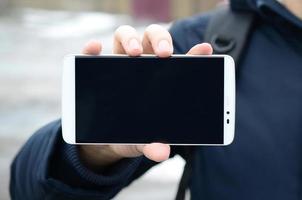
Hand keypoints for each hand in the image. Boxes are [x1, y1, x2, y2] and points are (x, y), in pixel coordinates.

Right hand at [78, 24, 212, 169]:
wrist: (105, 140)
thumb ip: (153, 145)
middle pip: (153, 38)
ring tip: (134, 53)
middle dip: (161, 40)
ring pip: (125, 36)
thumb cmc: (132, 134)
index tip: (206, 49)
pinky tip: (95, 49)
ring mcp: (118, 64)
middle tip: (164, 54)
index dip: (195, 53)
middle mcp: (141, 65)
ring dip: (131, 39)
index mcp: (161, 79)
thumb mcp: (144, 140)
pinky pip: (93, 52)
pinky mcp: (96, 69)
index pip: (181, 61)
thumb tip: (162, 153)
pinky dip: (93, 48)